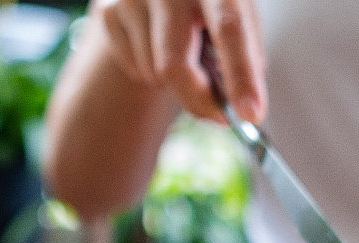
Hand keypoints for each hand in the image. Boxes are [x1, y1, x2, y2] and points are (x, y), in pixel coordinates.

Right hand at [92, 0, 267, 122]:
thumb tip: (247, 106)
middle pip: (175, 64)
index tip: (250, 113)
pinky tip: (158, 47)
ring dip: (176, 81)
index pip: (228, 28)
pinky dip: (152, 72)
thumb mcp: (238, 15)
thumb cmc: (208, 4)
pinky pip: (136, 69)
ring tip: (184, 54)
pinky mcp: (108, 12)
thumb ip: (247, 54)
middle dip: (198, 101)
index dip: (241, 75)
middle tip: (218, 117)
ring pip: (156, 72)